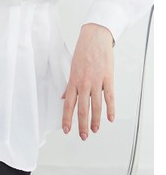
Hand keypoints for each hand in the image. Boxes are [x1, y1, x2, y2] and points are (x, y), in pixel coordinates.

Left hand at [62, 23, 114, 139]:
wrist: (94, 38)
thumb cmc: (83, 52)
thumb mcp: (72, 68)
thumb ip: (69, 85)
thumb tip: (65, 98)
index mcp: (73, 81)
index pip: (69, 104)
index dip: (67, 118)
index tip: (66, 130)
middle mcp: (83, 83)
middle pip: (82, 108)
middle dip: (82, 124)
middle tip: (83, 136)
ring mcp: (96, 81)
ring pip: (96, 105)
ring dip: (95, 120)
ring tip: (95, 130)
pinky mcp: (107, 78)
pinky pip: (109, 96)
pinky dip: (110, 108)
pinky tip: (110, 118)